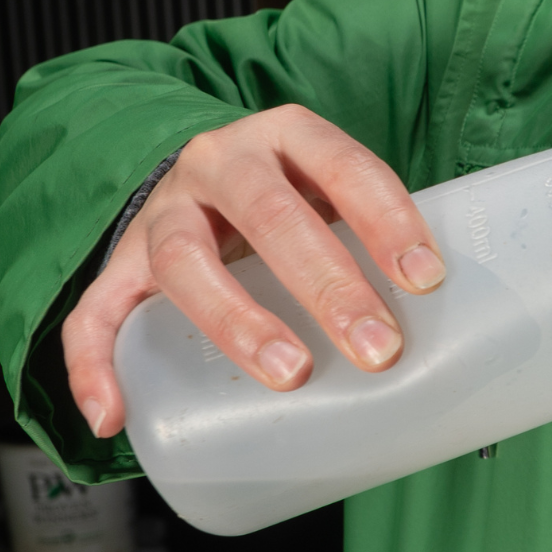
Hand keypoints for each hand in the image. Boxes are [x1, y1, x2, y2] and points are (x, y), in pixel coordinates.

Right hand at [62, 105, 445, 439]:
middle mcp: (219, 161)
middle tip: (377, 347)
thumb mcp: (334, 190)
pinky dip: (95, 367)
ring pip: (184, 261)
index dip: (387, 219)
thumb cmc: (294, 196)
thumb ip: (377, 235)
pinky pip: (92, 313)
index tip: (426, 279)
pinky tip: (115, 417)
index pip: (345, 166)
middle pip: (271, 215)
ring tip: (289, 373)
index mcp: (288, 134)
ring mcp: (163, 210)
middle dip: (328, 284)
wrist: (201, 177)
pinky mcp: (117, 261)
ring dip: (238, 321)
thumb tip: (459, 321)